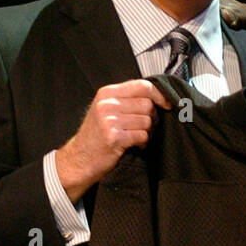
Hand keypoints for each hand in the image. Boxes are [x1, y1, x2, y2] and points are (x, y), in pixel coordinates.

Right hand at [54, 79, 171, 201]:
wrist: (79, 159)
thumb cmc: (97, 135)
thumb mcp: (106, 110)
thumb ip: (127, 99)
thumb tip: (159, 96)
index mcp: (107, 93)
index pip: (142, 86)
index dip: (159, 95)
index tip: (166, 104)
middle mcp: (107, 104)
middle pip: (147, 104)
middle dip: (151, 117)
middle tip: (142, 127)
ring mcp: (109, 120)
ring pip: (147, 121)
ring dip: (146, 132)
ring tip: (133, 137)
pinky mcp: (114, 137)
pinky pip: (143, 136)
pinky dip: (142, 143)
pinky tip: (132, 145)